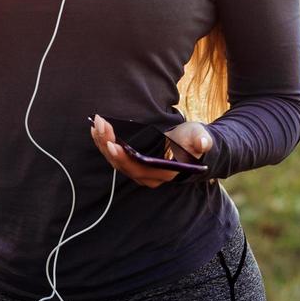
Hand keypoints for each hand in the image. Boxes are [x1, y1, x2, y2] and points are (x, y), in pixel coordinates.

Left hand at [90, 115, 213, 188]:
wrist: (190, 146)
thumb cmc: (193, 141)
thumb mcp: (199, 137)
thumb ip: (201, 140)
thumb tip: (203, 143)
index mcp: (163, 172)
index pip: (138, 168)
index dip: (123, 158)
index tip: (112, 143)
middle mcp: (148, 177)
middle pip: (122, 164)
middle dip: (108, 143)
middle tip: (100, 123)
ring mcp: (138, 171)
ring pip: (115, 160)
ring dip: (102, 142)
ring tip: (95, 124)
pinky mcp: (132, 163)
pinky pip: (114, 156)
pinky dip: (103, 143)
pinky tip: (95, 130)